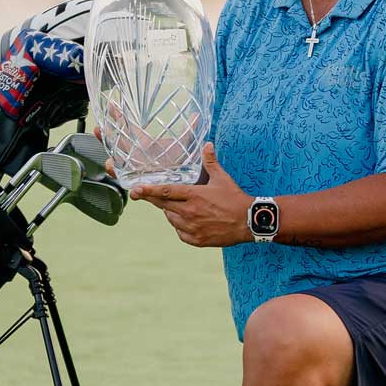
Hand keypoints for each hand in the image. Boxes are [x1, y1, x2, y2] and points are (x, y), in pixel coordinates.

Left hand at [132, 144, 253, 246]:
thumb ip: (210, 162)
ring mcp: (192, 228)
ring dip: (171, 212)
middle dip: (153, 199)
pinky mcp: (196, 240)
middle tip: (143, 195)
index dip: (148, 190)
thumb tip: (207, 145)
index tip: (136, 189)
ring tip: (181, 207)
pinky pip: (179, 233)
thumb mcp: (222, 179)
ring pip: (171, 219)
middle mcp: (190, 212)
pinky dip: (180, 227)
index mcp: (194, 195)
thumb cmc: (235, 199)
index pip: (165, 191)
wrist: (249, 222)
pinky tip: (188, 221)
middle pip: (163, 206)